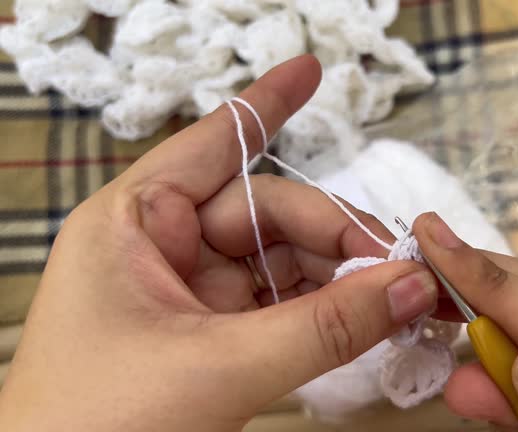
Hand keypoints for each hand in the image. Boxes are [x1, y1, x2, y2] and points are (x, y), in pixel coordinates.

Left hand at [0, 56, 437, 431]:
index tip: (314, 71)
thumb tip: (410, 283)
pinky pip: (281, 306)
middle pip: (270, 215)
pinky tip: (365, 316)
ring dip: (341, 277)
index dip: (267, 105)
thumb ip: (323, 328)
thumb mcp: (218, 369)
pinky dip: (325, 311)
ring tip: (398, 296)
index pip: (214, 144)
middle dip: (338, 235)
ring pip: (283, 263)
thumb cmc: (98, 427)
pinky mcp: (213, 338)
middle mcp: (163, 248)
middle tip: (401, 266)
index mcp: (135, 223)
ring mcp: (191, 296)